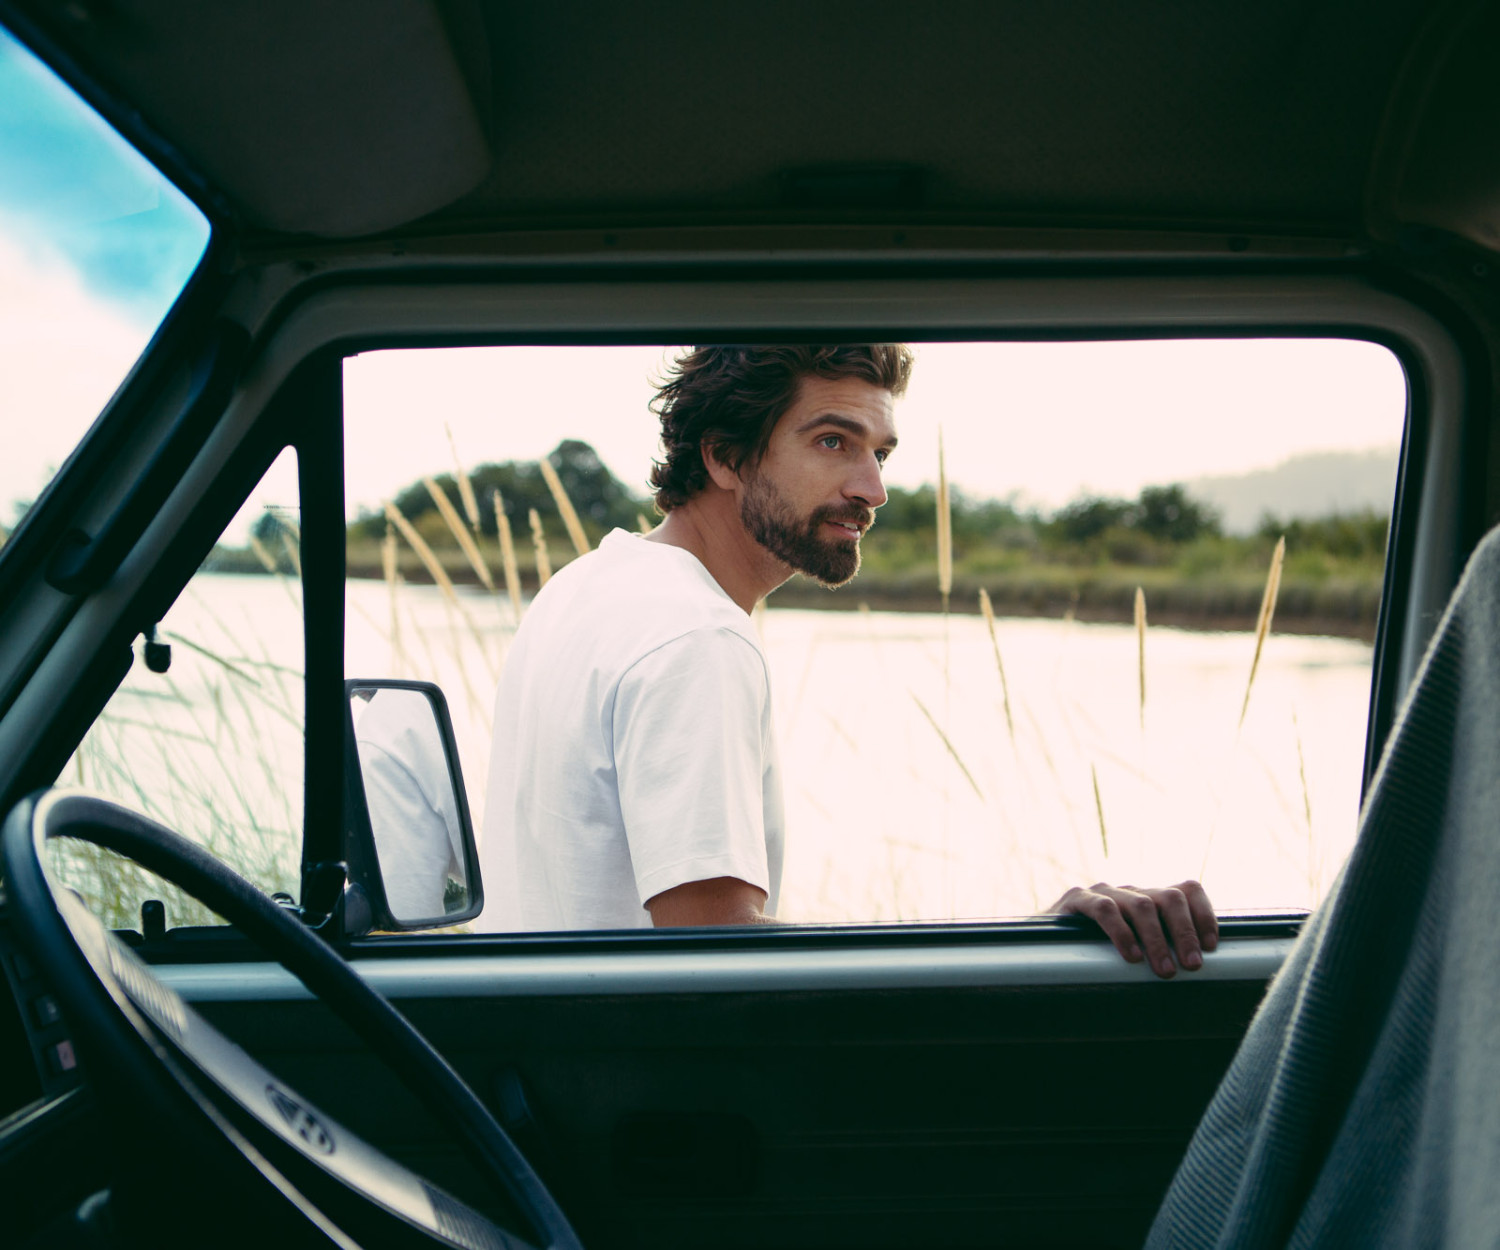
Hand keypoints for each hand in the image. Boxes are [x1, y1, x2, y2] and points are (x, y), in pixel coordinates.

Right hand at [1048, 880, 1217, 978]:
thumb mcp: (1137, 950)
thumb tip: (1202, 976)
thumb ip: (1163, 953)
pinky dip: (1121, 932)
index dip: (1204, 915)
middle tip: (1192, 966)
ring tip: (1164, 971)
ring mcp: (1104, 892)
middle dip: (1185, 932)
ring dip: (1157, 939)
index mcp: (1150, 899)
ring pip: (1140, 904)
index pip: (1188, 891)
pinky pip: (1103, 909)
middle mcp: (1131, 891)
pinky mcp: (1077, 899)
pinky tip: (1130, 956)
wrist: (1042, 945)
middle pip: (1170, 897)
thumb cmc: (1096, 955)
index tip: (1212, 947)